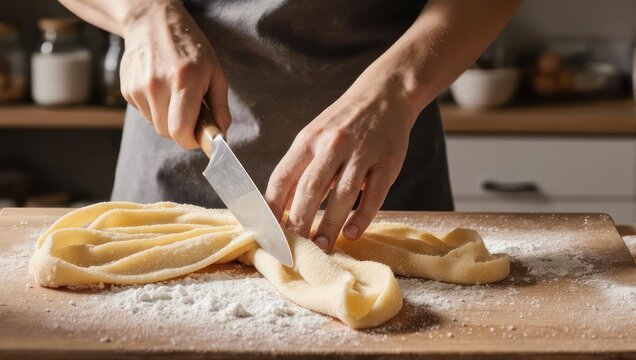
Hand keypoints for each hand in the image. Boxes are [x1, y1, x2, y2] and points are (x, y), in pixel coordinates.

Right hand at [119, 1, 230, 148]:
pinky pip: (144, 114)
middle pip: (167, 133)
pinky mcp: (127, 89)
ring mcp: (138, 87)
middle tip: (191, 113)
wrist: (153, 23)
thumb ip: (220, 106)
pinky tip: (160, 88)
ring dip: (168, 119)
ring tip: (175, 95)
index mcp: (184, 81)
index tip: (199, 137)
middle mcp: (157, 85)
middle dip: (182, 130)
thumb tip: (221, 133)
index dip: (191, 141)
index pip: (181, 131)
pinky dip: (155, 109)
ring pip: (155, 125)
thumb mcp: (215, 72)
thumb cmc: (190, 48)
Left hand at [265, 78, 417, 251]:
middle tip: (294, 248)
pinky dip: (361, 217)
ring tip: (320, 247)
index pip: (282, 178)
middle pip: (310, 189)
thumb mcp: (314, 136)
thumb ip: (299, 169)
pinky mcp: (387, 163)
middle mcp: (333, 144)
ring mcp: (362, 153)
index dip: (272, 208)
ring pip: (342, 194)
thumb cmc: (343, 121)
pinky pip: (373, 195)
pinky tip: (351, 233)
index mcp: (309, 139)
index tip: (269, 232)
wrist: (385, 94)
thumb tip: (281, 207)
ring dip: (329, 225)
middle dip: (299, 222)